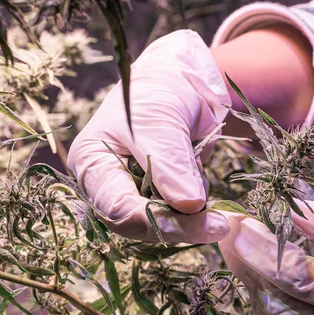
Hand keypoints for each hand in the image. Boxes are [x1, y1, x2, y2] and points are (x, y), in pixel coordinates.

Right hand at [67, 30, 230, 244]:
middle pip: (139, 225)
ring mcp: (135, 198)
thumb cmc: (155, 94)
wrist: (176, 88)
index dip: (155, 219)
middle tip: (220, 225)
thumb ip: (170, 162)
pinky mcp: (160, 202)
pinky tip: (212, 200)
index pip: (117, 207)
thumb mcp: (159, 120)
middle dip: (181, 226)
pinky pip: (180, 219)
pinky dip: (200, 215)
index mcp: (92, 165)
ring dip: (194, 221)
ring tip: (221, 210)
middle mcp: (108, 189)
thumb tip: (190, 205)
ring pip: (163, 226)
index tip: (197, 216)